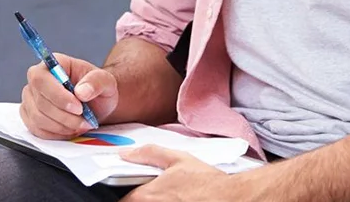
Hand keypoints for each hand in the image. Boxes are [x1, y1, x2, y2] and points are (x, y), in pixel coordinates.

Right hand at [20, 54, 118, 138]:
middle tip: (85, 121)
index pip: (42, 79)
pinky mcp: (29, 117)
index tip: (78, 108)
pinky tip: (71, 129)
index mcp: (54, 63)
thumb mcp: (106, 81)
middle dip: (65, 116)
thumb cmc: (98, 88)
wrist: (96, 103)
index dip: (57, 96)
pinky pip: (37, 130)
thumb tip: (82, 91)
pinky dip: (56, 133)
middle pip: (40, 102)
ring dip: (62, 126)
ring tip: (82, 125)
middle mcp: (37, 80)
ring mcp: (30, 99)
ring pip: (38, 119)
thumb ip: (97, 81)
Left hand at [121, 146, 248, 201]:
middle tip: (161, 192)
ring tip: (171, 196)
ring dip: (153, 201)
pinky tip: (177, 200)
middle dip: (143, 198)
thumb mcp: (179, 159)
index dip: (129, 193)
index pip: (123, 200)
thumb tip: (126, 153)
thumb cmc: (205, 181)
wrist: (227, 196)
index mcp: (144, 195)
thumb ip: (149, 153)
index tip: (140, 189)